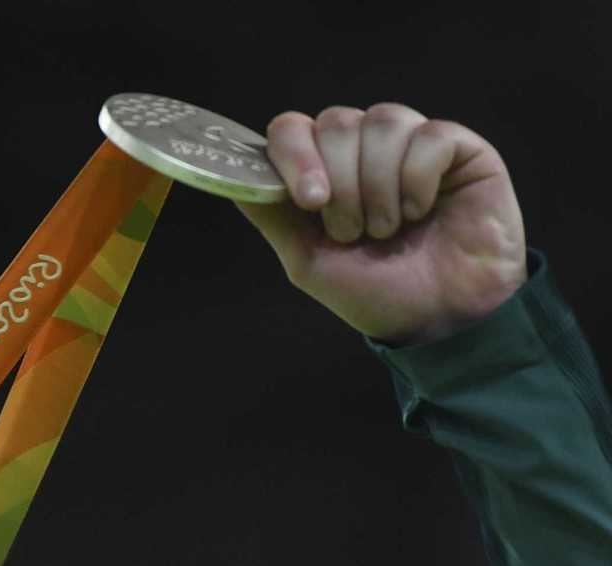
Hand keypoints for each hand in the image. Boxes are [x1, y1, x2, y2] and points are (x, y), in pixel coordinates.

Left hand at [234, 103, 527, 345]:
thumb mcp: (307, 259)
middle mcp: (363, 148)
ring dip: (379, 186)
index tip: (310, 201)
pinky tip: (422, 211)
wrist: (439, 317)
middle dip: (342, 185)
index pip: (292, 129)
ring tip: (387, 229)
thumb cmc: (375, 291)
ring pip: (382, 122)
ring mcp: (410, 143)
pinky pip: (430, 136)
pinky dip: (419, 179)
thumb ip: (272, 215)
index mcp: (323, 170)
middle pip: (335, 123)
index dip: (294, 156)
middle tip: (354, 233)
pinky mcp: (459, 148)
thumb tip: (231, 176)